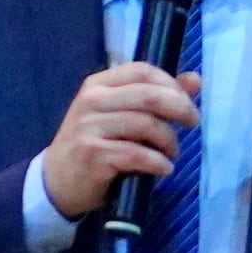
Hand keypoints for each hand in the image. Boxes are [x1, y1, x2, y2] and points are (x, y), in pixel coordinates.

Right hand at [38, 59, 202, 222]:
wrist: (56, 181)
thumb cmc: (94, 145)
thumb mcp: (119, 115)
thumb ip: (156, 96)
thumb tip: (195, 79)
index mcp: (97, 85)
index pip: (143, 71)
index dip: (171, 84)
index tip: (186, 102)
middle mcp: (91, 101)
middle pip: (149, 95)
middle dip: (181, 108)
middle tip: (192, 123)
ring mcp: (89, 128)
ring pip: (147, 125)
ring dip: (169, 141)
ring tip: (171, 153)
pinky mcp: (92, 155)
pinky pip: (137, 154)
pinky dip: (158, 163)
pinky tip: (163, 168)